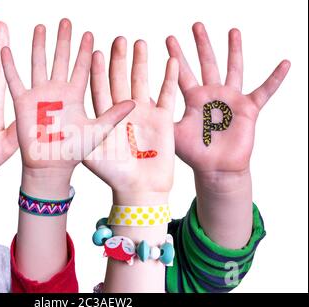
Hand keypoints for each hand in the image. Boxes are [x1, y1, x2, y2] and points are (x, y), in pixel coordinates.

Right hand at [1, 19, 133, 195]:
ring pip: (39, 63)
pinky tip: (5, 49)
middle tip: (66, 21)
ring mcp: (39, 95)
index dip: (85, 51)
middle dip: (64, 40)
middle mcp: (57, 91)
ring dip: (40, 45)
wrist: (51, 166)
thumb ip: (115, 115)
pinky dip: (9, 65)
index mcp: (75, 96)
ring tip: (42, 27)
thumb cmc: (74, 152)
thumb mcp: (99, 131)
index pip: (81, 67)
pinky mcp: (23, 102)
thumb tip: (136, 101)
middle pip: (61, 59)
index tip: (89, 34)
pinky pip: (14, 80)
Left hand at [84, 38, 178, 203]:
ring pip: (141, 82)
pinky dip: (170, 79)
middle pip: (119, 80)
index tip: (94, 51)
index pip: (99, 89)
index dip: (97, 71)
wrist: (140, 190)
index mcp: (104, 118)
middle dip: (119, 60)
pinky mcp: (163, 119)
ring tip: (139, 43)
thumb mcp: (94, 153)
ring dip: (141, 63)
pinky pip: (167, 94)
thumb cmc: (115, 176)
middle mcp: (123, 113)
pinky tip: (171, 61)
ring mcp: (144, 114)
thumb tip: (68, 115)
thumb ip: (84, 133)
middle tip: (118, 39)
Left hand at [167, 23, 289, 175]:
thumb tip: (132, 105)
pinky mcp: (248, 109)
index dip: (175, 56)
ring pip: (233, 69)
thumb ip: (158, 116)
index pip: (182, 72)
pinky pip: (264, 91)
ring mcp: (230, 99)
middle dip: (201, 45)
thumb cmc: (193, 153)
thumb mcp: (171, 132)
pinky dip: (275, 78)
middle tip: (195, 25)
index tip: (167, 38)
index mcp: (193, 99)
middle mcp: (211, 95)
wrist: (215, 169)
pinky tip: (285, 63)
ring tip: (233, 31)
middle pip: (206, 64)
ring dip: (234, 51)